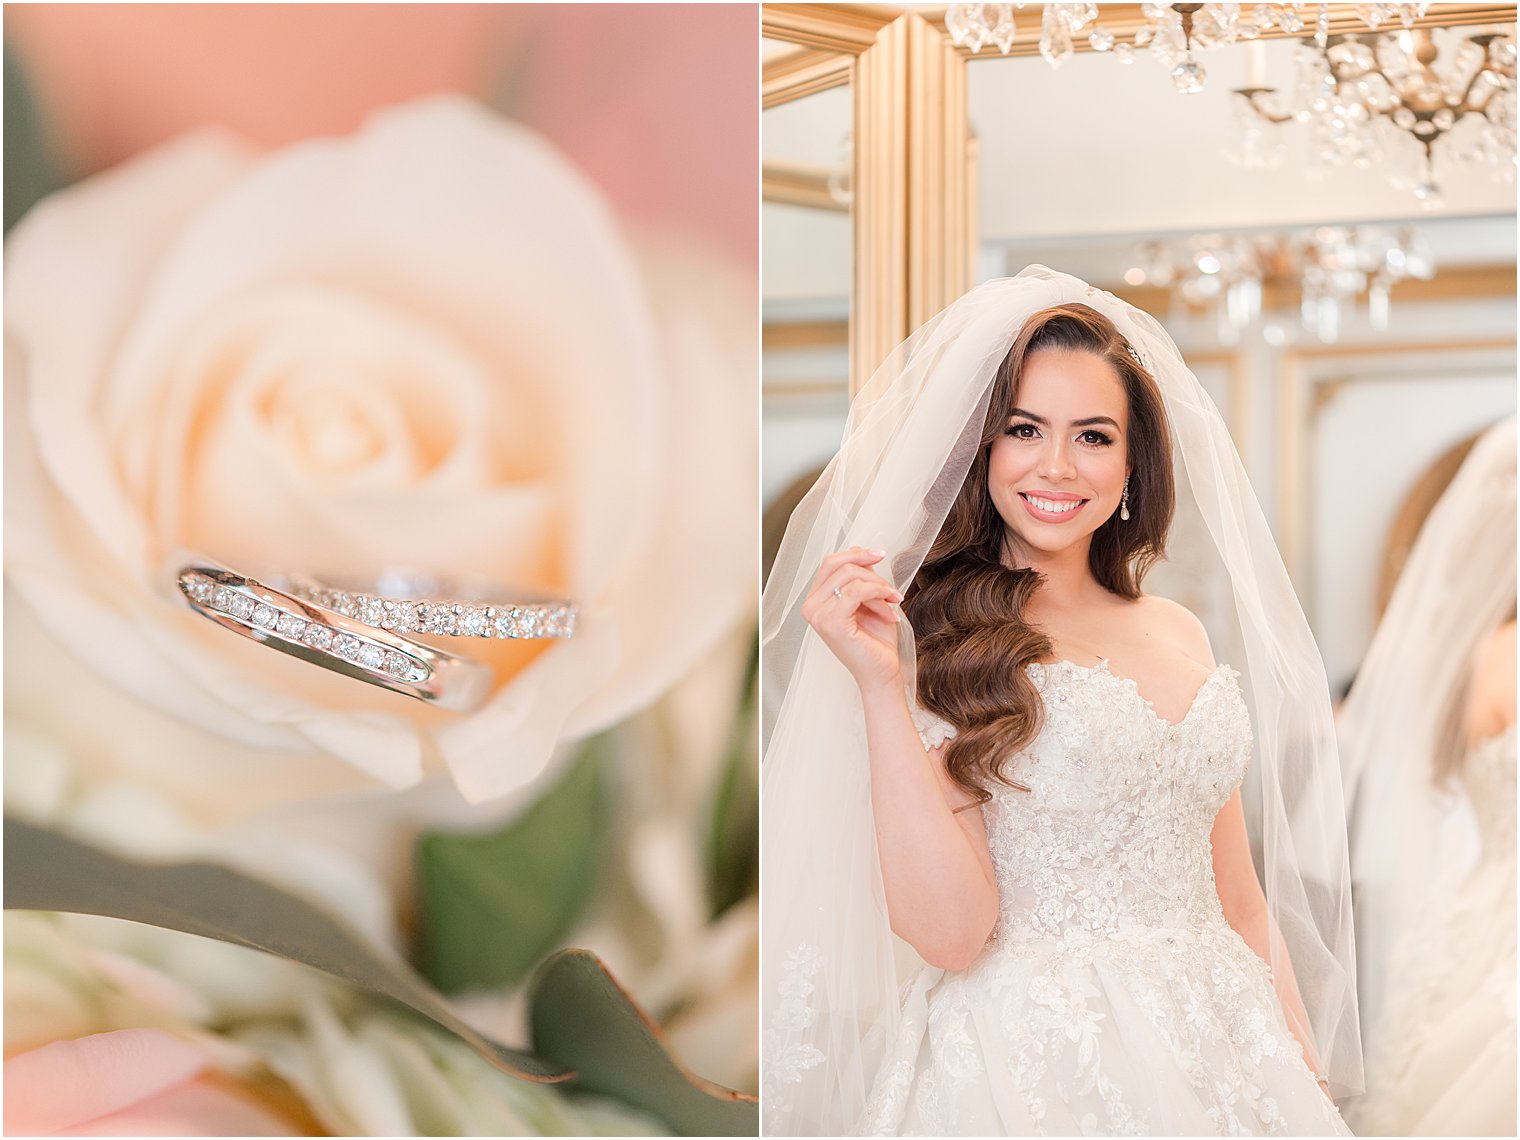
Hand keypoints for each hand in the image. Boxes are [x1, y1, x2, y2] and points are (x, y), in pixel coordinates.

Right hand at [800, 547, 905, 692]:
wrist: (882, 673)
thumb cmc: (876, 641)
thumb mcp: (869, 599)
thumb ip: (860, 576)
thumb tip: (860, 549)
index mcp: (815, 600)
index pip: (830, 562)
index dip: (856, 554)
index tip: (880, 555)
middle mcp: (811, 607)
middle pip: (839, 565)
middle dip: (871, 571)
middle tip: (892, 589)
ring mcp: (818, 615)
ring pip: (850, 576)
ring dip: (879, 587)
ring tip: (894, 603)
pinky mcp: (832, 623)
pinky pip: (857, 591)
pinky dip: (878, 594)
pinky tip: (891, 610)